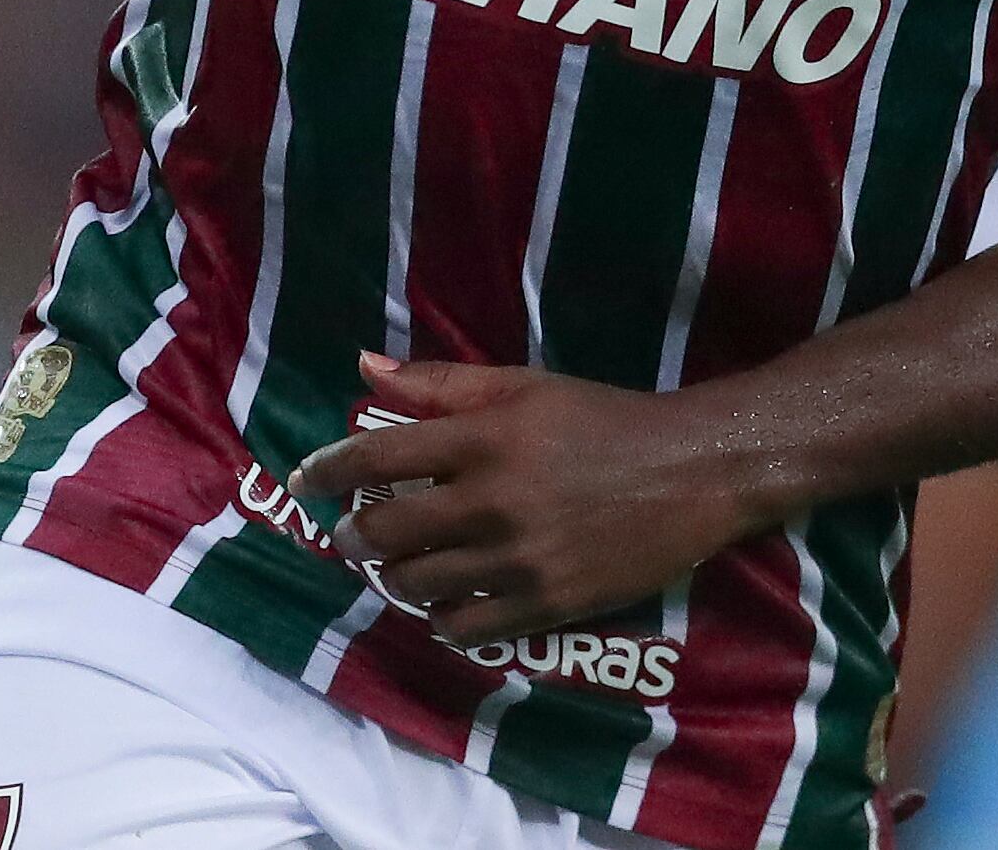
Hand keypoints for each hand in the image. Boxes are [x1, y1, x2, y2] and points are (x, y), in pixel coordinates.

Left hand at [289, 351, 768, 646]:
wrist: (690, 473)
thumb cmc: (602, 420)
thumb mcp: (524, 386)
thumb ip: (441, 383)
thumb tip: (364, 369)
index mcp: (483, 439)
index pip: (376, 459)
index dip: (327, 470)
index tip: (306, 481)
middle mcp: (491, 502)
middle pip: (387, 532)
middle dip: (355, 535)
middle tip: (352, 533)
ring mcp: (518, 561)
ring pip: (417, 585)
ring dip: (394, 577)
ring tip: (397, 567)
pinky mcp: (546, 605)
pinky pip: (465, 628)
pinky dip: (440, 619)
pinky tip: (443, 604)